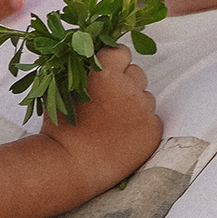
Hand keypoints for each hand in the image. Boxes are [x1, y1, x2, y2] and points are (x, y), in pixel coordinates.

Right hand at [39, 46, 160, 192]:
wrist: (72, 166)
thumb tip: (94, 56)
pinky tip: (124, 137)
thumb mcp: (65, 90)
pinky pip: (153, 120)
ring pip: (146, 97)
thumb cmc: (63, 130)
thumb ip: (83, 70)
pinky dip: (142, 126)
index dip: (114, 62)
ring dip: (135, 105)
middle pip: (137, 73)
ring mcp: (144, 110)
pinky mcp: (153, 131)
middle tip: (109, 103)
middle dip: (126, 84)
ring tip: (115, 123)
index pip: (121, 51)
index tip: (108, 73)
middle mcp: (128, 88)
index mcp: (105, 74)